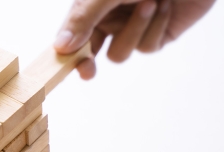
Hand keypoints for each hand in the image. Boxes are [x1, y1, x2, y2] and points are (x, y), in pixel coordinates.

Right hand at [54, 0, 215, 78]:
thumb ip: (83, 18)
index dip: (66, 52)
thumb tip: (60, 46)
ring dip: (135, 31)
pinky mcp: (155, 37)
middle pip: (90, 51)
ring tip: (150, 3)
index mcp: (91, 7)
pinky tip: (164, 7)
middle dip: (88, 62)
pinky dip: (155, 28)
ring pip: (119, 53)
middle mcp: (109, 19)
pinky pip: (146, 47)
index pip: (71, 34)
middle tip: (87, 71)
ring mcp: (131, 29)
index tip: (62, 66)